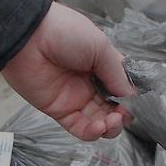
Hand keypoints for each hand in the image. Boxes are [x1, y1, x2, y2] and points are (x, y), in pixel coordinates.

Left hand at [1, 3, 134, 140]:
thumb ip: (117, 75)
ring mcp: (75, 98)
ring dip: (110, 127)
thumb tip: (131, 97)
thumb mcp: (101, 47)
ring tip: (112, 121)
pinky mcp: (60, 111)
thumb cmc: (65, 33)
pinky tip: (99, 126)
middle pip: (113, 109)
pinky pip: (80, 128)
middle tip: (123, 113)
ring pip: (99, 122)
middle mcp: (90, 84)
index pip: (122, 89)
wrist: (29, 37)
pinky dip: (92, 133)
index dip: (130, 98)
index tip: (135, 102)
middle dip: (122, 116)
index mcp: (102, 66)